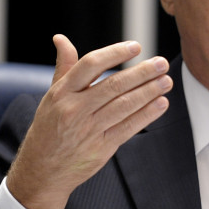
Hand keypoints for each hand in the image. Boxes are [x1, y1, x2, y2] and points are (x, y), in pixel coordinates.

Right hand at [6, 34, 171, 208]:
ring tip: (166, 81)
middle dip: (142, 73)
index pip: (91, 65)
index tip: (136, 47)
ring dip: (149, 92)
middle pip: (114, 86)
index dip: (115, 53)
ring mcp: (89, 130)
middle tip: (161, 63)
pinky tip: (161, 103)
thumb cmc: (49, 128)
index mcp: (62, 92)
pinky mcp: (102, 148)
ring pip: (124, 106)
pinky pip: (128, 127)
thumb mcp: (52, 96)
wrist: (42, 169)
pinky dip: (147, 114)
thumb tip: (61, 38)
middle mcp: (75, 109)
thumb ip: (64, 67)